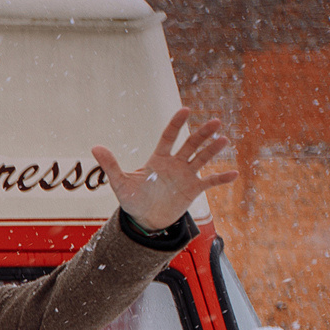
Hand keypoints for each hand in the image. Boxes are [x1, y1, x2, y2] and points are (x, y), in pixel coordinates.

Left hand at [97, 109, 233, 231]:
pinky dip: (221, 178)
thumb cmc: (132, 199)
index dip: (176, 124)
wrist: (145, 219)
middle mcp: (175, 163)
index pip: (169, 137)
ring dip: (213, 150)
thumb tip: (94, 147)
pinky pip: (210, 181)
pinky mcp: (193, 189)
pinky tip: (234, 173)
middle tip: (216, 122)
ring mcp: (186, 175)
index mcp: (158, 158)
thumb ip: (111, 165)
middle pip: (190, 144)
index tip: (185, 110)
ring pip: (202, 158)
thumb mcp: (120, 183)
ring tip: (224, 140)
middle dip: (202, 133)